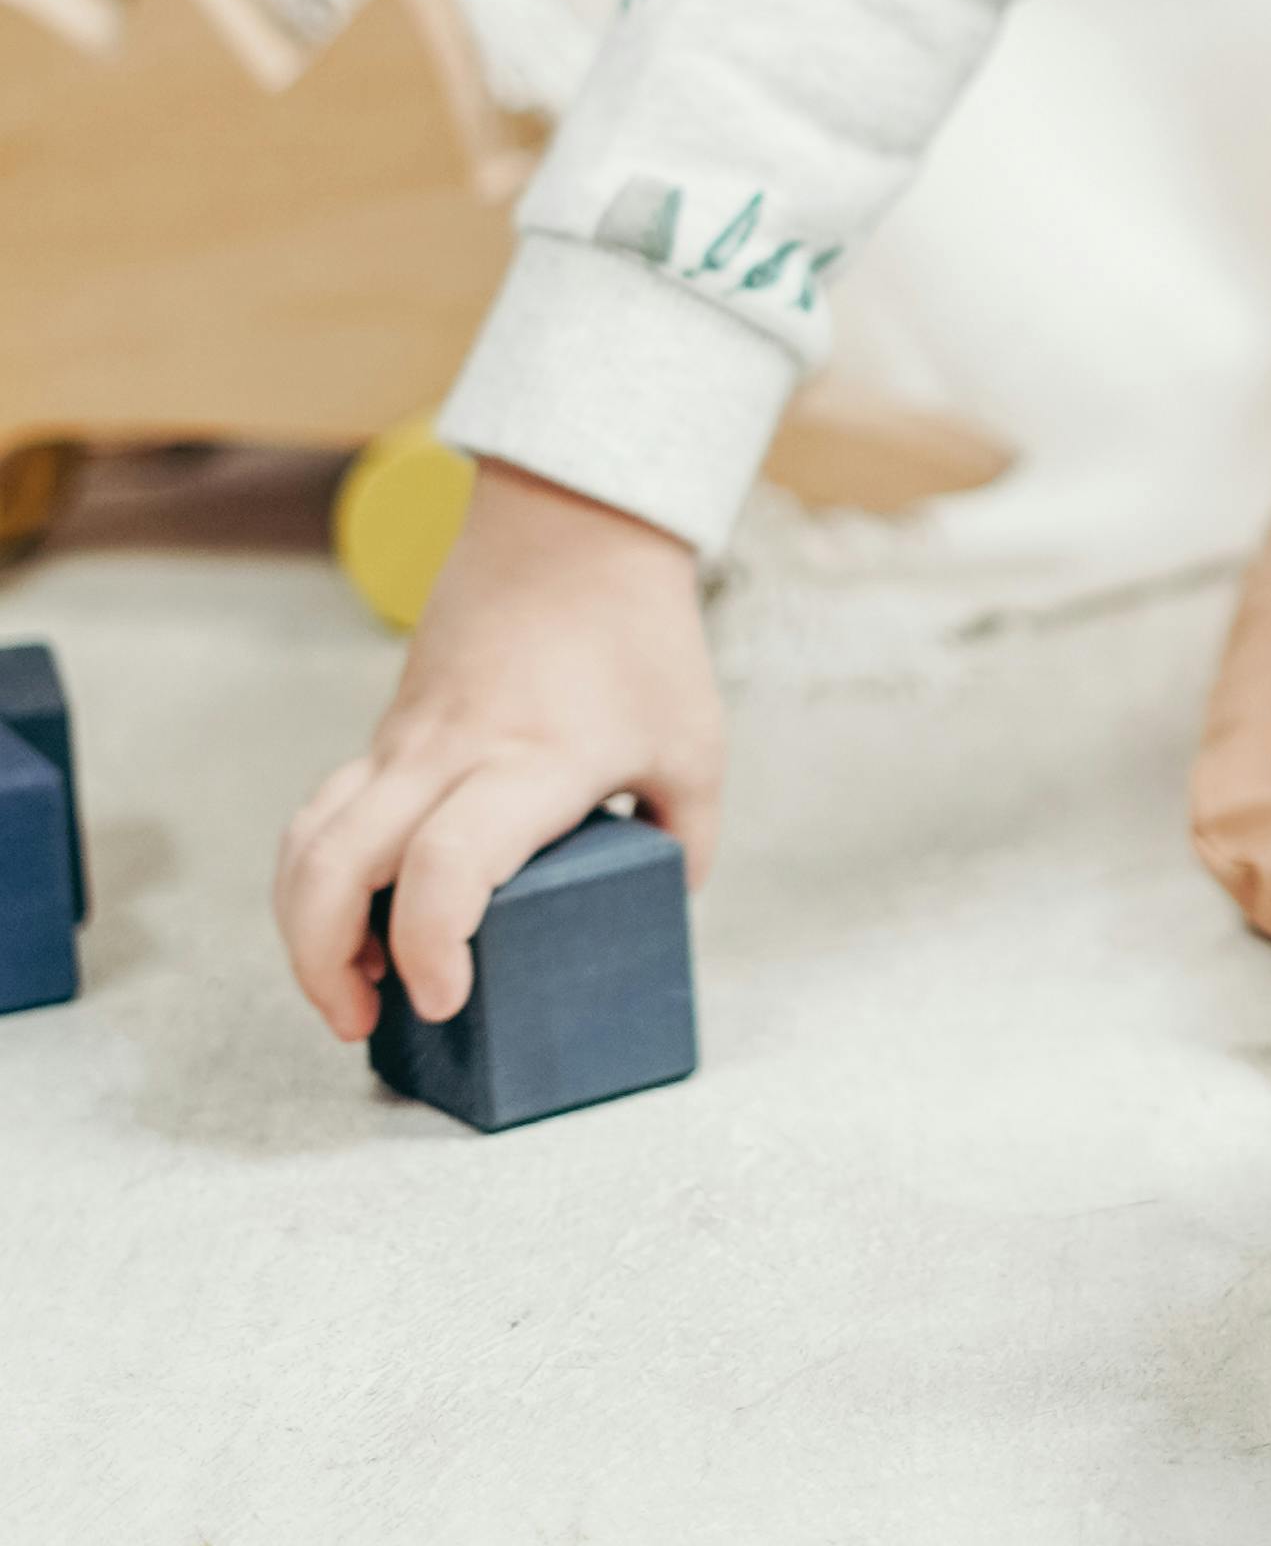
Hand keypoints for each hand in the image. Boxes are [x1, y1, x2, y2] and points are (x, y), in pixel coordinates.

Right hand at [273, 460, 721, 1041]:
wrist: (573, 522)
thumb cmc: (640, 637)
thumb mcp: (692, 743)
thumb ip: (683, 833)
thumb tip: (665, 899)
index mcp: (531, 763)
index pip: (446, 864)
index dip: (429, 943)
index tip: (442, 998)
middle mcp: (449, 755)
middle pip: (333, 865)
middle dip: (322, 964)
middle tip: (365, 1024)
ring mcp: (405, 739)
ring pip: (306, 839)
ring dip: (303, 925)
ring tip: (350, 986)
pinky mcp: (388, 731)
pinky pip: (326, 811)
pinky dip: (319, 876)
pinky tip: (361, 916)